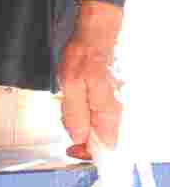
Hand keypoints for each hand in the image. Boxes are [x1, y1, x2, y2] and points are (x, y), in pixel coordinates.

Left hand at [58, 4, 124, 156]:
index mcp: (110, 111)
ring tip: (70, 102)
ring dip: (82, 123)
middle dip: (82, 136)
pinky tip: (77, 99)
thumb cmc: (84, 56)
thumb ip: (75, 114)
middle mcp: (120, 111)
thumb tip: (78, 138)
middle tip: (66, 118)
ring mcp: (119, 105)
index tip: (71, 149)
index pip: (107, 148)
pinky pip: (100, 114)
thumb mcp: (70, 85)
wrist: (97, 34)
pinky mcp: (114, 98)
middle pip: (103, 140)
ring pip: (100, 127)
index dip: (87, 152)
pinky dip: (86, 112)